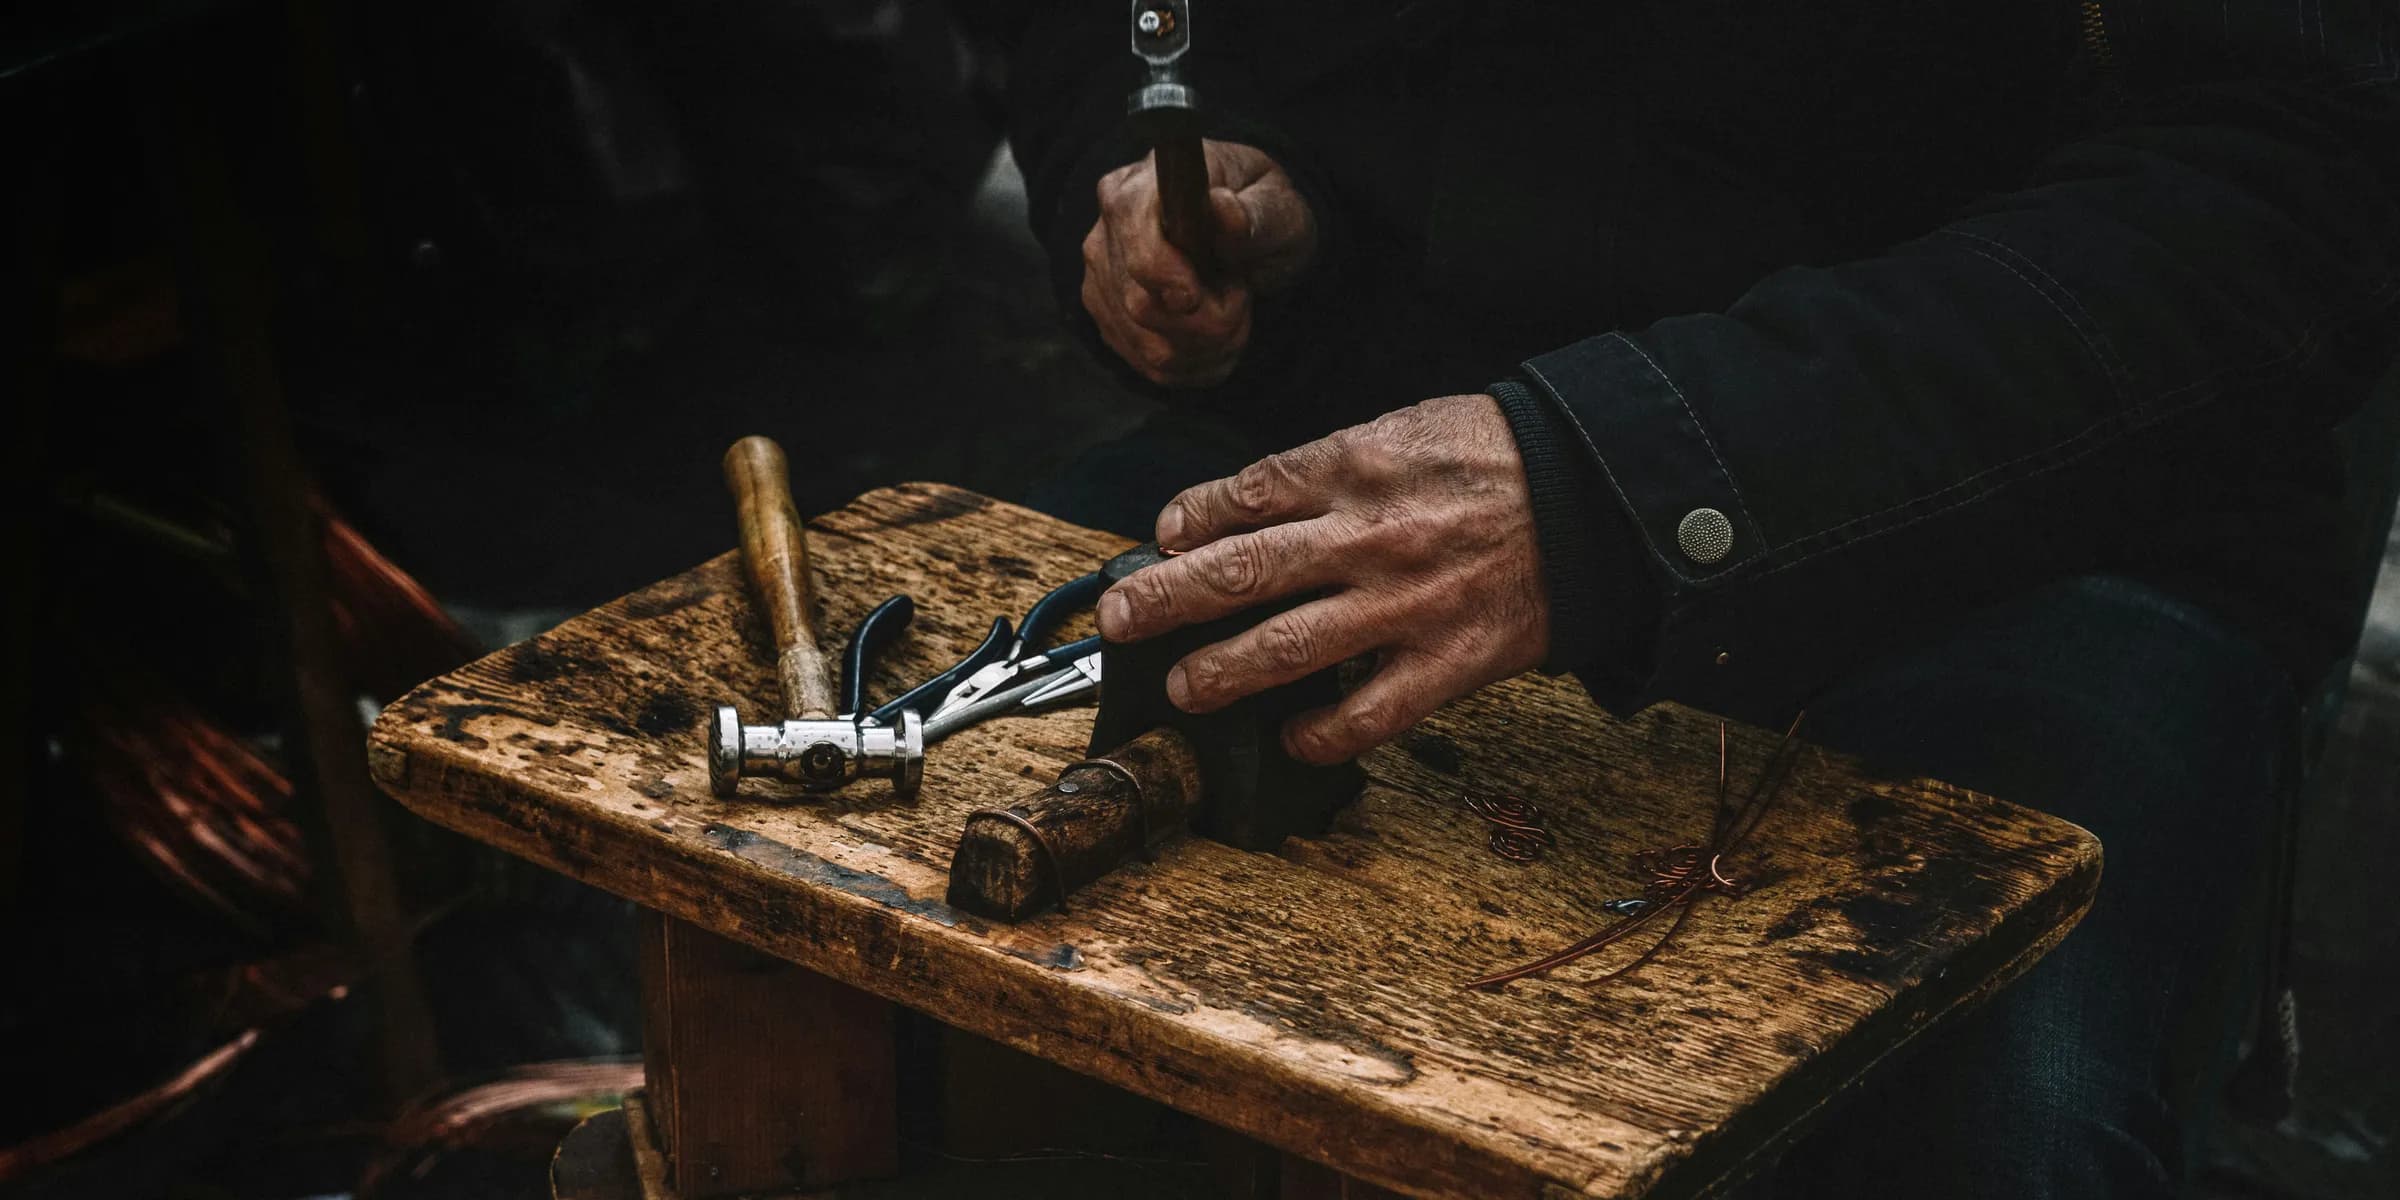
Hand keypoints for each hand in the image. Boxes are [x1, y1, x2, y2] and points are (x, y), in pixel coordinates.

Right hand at [1081, 140, 1315, 387]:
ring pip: (1152, 347)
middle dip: (1207, 321)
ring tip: (1234, 315)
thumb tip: (1223, 208)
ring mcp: (1102, 280)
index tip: (1198, 296)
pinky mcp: (1109, 319)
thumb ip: (1255, 213)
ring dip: (1209, 347)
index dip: (1166, 276)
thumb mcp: (1277, 207)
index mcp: (1139, 189)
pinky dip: (1196, 364)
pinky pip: (1151, 367)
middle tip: (1241, 296)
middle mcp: (1106, 234)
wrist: (1243, 235)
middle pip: (1142, 307)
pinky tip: (1215, 337)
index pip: (1135, 244)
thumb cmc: (1259, 214)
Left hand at [1095, 395, 1552, 763]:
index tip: (1163, 539)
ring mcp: (1404, 605)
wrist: (1598, 493)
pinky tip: (1293, 738)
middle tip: (1120, 620)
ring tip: (1184, 687)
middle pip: (1241, 572)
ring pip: (1287, 647)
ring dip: (1222, 671)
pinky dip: (1323, 733)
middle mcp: (1366, 537)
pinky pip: (1369, 713)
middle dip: (1166, 599)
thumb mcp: (1405, 428)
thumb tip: (1250, 509)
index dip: (1189, 521)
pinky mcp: (1448, 660)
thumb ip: (1330, 471)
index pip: (1245, 496)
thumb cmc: (1500, 458)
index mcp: (1354, 468)